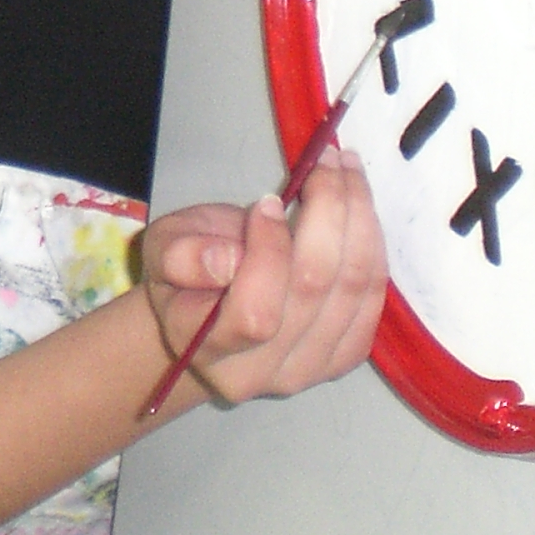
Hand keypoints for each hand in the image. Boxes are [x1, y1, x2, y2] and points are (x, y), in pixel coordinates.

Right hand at [141, 148, 385, 404]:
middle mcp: (266, 374)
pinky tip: (359, 207)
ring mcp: (312, 370)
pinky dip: (371, 244)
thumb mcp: (162, 252)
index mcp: (209, 352)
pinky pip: (372, 297)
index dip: (269, 252)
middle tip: (325, 160)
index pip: (255, 312)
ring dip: (358, 218)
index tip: (267, 199)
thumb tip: (229, 257)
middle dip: (327, 212)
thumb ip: (182, 256)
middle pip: (314, 291)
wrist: (208, 318)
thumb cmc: (181, 279)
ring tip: (347, 169)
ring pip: (353, 289)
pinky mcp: (345, 357)